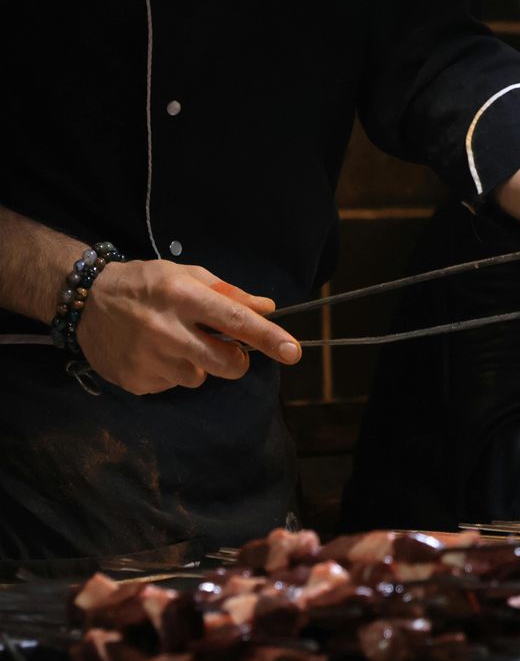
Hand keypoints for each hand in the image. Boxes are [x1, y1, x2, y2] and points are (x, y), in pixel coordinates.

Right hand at [77, 260, 301, 394]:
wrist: (85, 301)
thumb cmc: (146, 284)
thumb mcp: (187, 275)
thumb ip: (229, 294)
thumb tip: (268, 309)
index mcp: (184, 297)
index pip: (236, 321)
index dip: (268, 338)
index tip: (293, 351)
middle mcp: (166, 329)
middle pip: (226, 364)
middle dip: (236, 361)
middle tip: (225, 349)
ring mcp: (148, 359)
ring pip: (199, 377)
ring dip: (196, 364)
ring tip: (171, 341)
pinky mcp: (135, 381)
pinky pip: (172, 385)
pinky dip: (171, 372)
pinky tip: (152, 353)